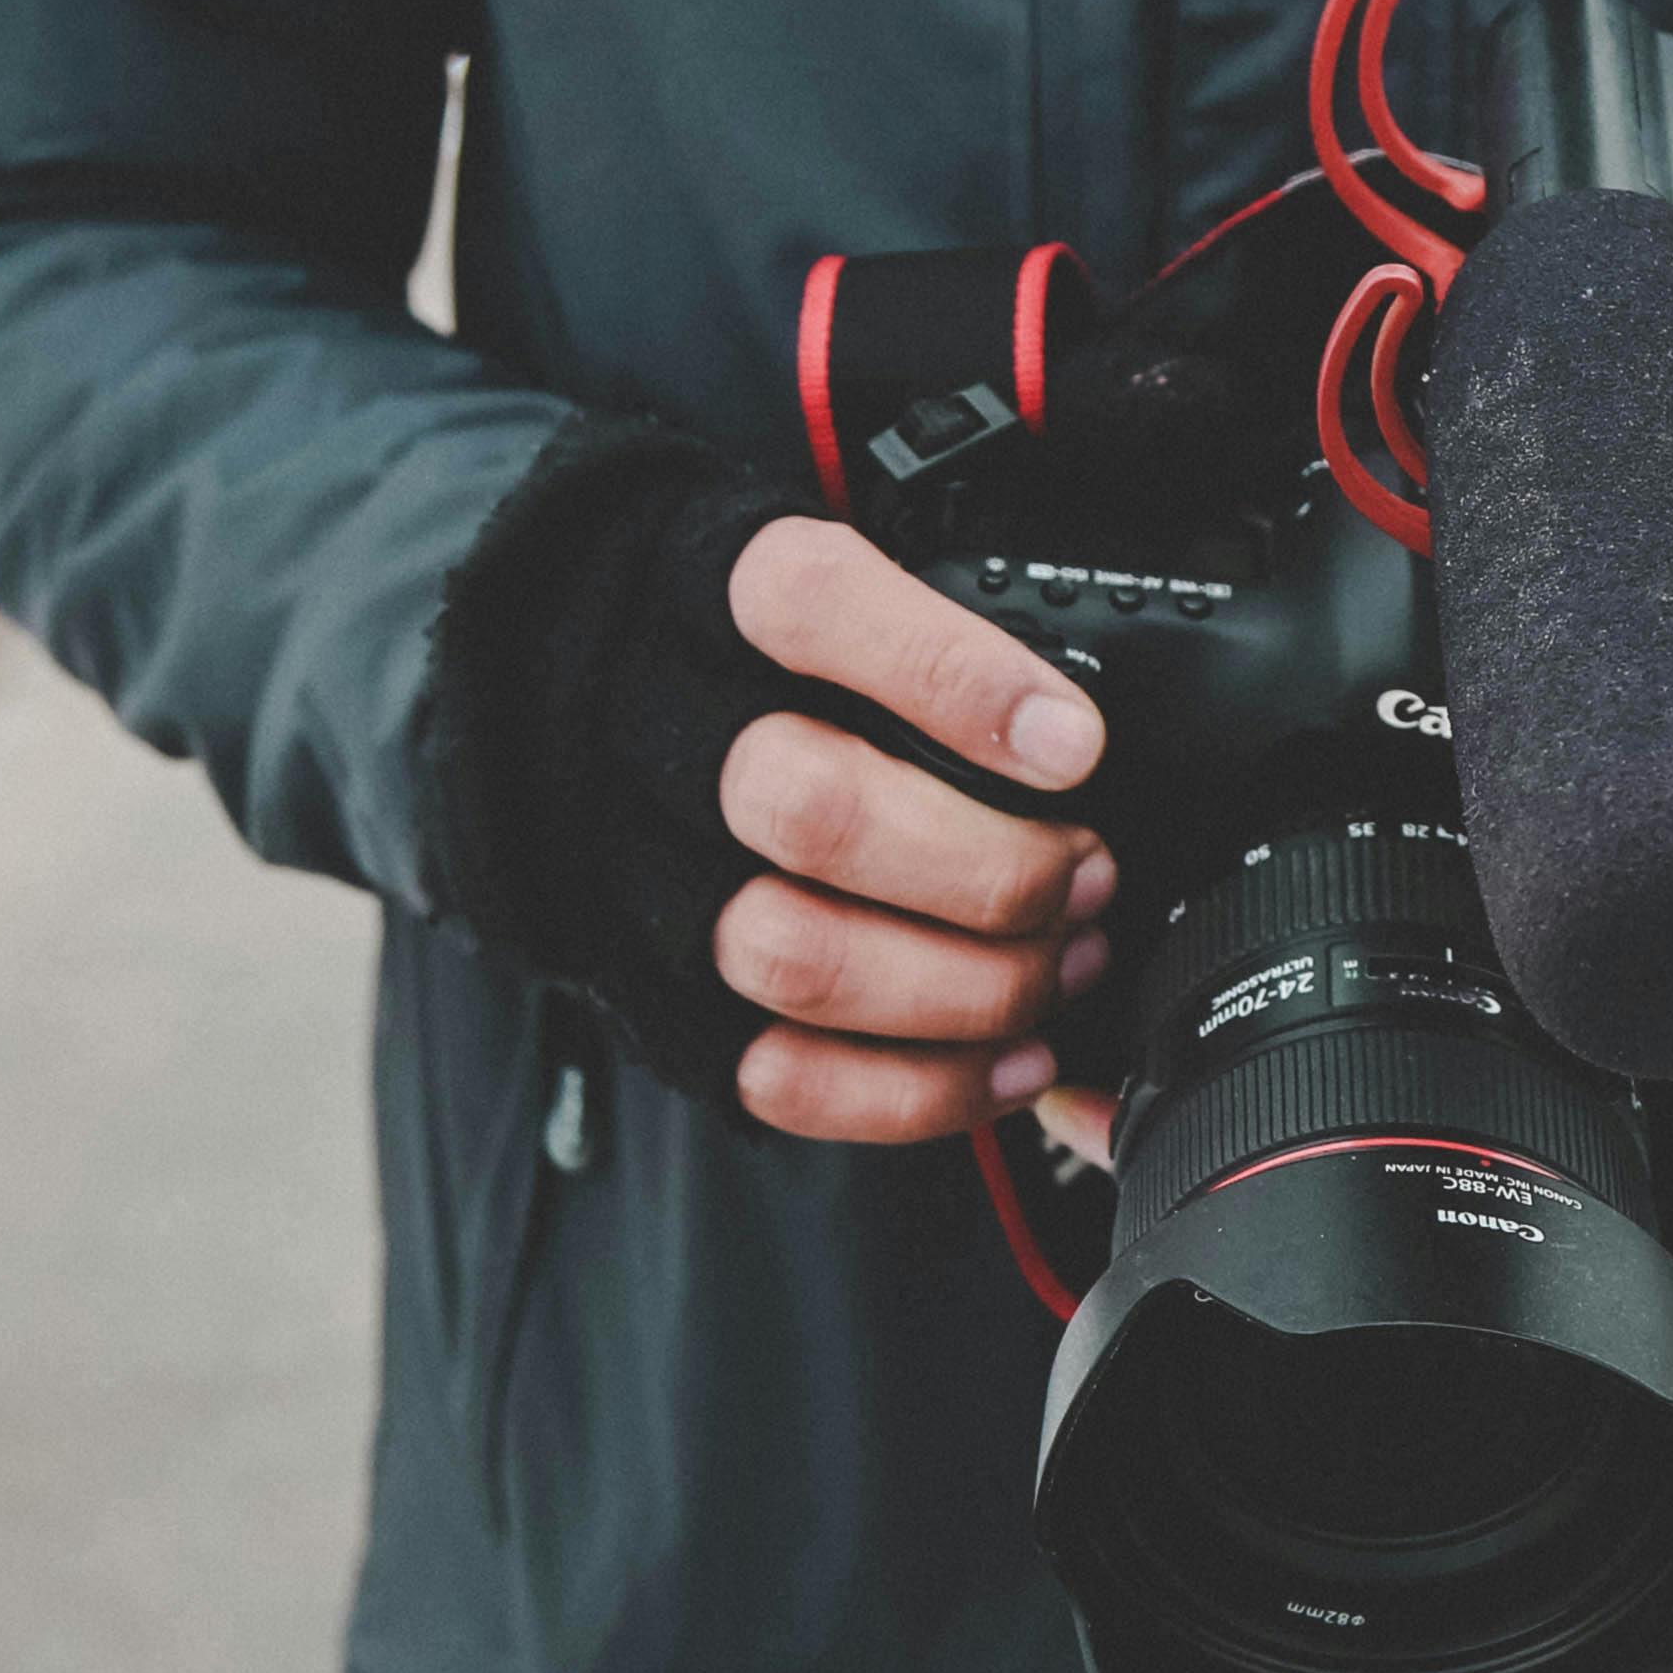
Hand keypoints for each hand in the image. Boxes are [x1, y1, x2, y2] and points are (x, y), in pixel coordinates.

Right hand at [713, 518, 1115, 1141]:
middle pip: (813, 814)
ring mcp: (653, 881)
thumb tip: (1071, 740)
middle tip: (1083, 871)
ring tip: (1062, 960)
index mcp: (714, 601)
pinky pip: (784, 1076)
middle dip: (986, 868)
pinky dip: (920, 1087)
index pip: (813, 608)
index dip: (957, 682)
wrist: (588, 702)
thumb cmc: (759, 653)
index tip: (1071, 745)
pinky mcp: (664, 999)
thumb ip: (938, 636)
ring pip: (799, 958)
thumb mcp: (836, 586)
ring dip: (966, 985)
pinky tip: (1013, 1057)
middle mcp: (662, 739)